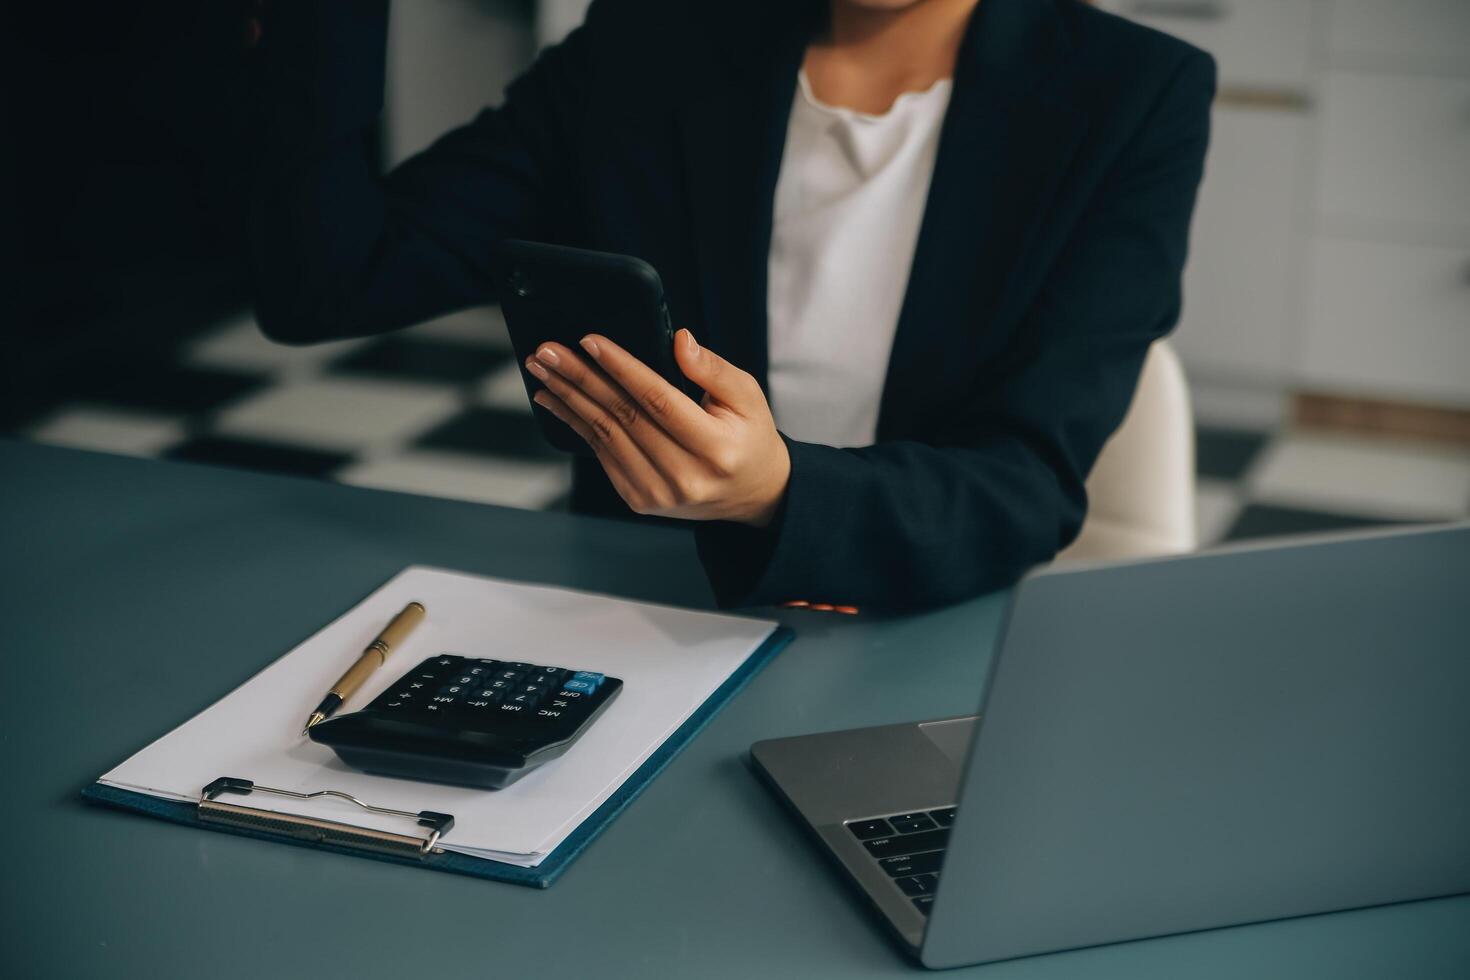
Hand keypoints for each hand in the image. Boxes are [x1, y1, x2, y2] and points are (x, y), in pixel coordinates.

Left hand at [525, 329, 790, 526]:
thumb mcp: (748, 396)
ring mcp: (658, 492)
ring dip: (567, 397)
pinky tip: (555, 399)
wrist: (750, 494)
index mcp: (715, 448)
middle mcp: (684, 475)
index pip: (658, 400)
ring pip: (603, 434)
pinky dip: (574, 423)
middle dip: (579, 377)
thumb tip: (680, 340)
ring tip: (542, 369)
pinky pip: (601, 453)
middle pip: (622, 416)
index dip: (621, 368)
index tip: (590, 340)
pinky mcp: (639, 498)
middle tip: (547, 351)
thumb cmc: (748, 437)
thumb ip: (714, 368)